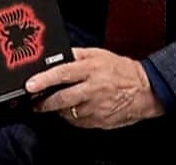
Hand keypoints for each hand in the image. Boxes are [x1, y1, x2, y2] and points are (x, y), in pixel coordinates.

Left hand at [25, 47, 164, 128]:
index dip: (44, 80)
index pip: (62, 73)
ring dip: (58, 110)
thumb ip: (76, 55)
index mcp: (91, 69)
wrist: (145, 90)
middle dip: (44, 102)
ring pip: (68, 113)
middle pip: (62, 98)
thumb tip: (56, 56)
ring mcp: (96, 107)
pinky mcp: (100, 121)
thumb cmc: (121, 70)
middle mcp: (93, 89)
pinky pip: (78, 122)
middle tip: (34, 102)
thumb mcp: (98, 54)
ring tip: (53, 104)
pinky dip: (71, 117)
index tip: (30, 85)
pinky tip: (71, 110)